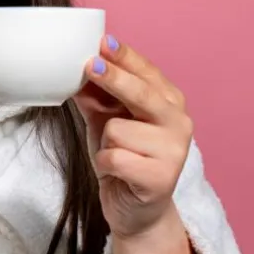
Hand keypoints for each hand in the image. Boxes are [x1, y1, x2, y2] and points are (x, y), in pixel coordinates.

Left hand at [73, 36, 193, 239]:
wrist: (136, 211)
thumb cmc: (123, 158)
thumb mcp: (105, 121)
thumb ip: (95, 95)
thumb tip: (75, 69)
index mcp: (169, 102)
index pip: (146, 71)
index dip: (124, 57)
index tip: (102, 42)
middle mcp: (178, 122)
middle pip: (140, 93)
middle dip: (113, 78)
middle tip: (90, 65)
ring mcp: (174, 151)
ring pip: (118, 128)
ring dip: (105, 142)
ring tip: (116, 155)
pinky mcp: (161, 178)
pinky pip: (115, 157)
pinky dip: (105, 164)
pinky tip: (116, 172)